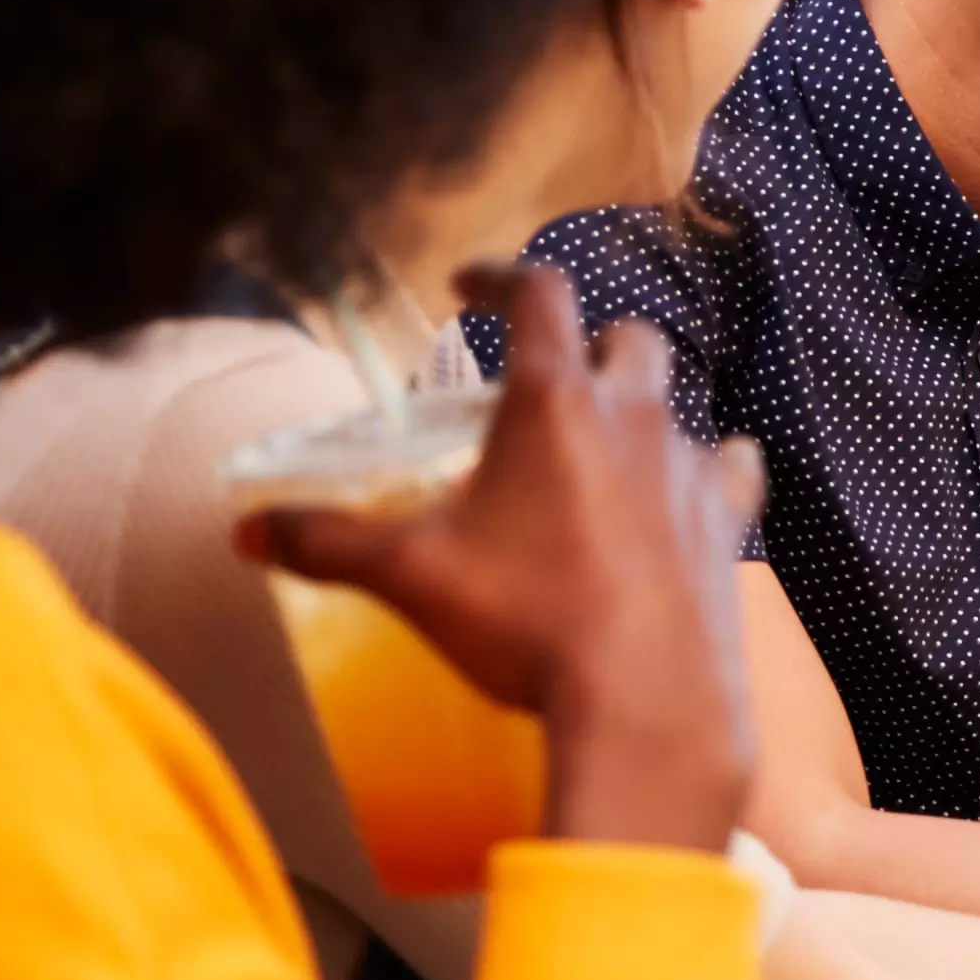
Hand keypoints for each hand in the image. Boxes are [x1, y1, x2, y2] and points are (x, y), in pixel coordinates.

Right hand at [246, 263, 761, 857]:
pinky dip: (705, 470)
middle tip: (545, 383)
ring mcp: (693, 465)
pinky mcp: (732, 521)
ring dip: (640, 413)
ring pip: (677, 405)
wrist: (646, 701)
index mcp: (554, 401)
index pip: (537, 293)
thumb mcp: (409, 576)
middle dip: (586, 345)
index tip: (467, 289)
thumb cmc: (524, 622)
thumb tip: (248, 534)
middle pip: (625, 337)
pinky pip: (731, 467)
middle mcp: (635, 415)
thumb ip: (326, 543)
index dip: (500, 277)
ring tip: (599, 454)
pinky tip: (683, 495)